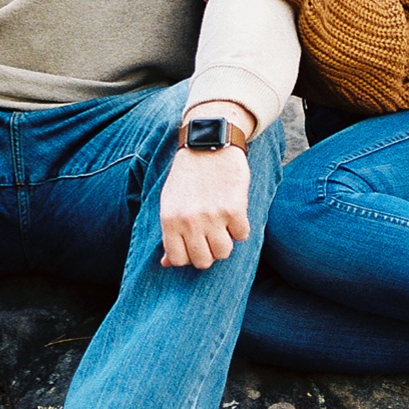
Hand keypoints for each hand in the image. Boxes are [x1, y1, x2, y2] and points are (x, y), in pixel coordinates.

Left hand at [158, 110, 253, 267]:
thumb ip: (168, 234)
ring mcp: (213, 216)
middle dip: (208, 252)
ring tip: (222, 224)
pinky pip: (242, 235)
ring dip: (226, 241)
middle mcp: (189, 221)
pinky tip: (234, 212)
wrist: (209, 143)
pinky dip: (240, 227)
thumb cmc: (187, 176)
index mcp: (170, 220)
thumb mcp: (169, 203)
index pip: (177, 260)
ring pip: (224, 252)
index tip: (194, 245)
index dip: (188, 256)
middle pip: (203, 261)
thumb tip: (165, 264)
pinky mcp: (235, 208)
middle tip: (211, 235)